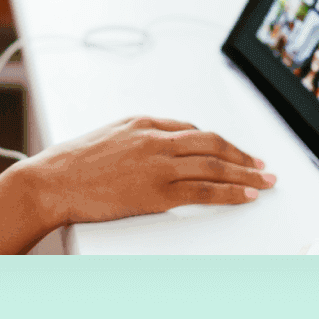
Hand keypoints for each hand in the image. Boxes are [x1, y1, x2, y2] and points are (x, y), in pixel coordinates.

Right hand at [23, 117, 275, 228]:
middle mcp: (156, 139)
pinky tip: (245, 195)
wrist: (53, 181)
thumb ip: (138, 139)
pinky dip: (229, 192)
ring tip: (264, 180)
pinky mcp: (157, 192)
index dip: (219, 142)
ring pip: (214, 165)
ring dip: (245, 173)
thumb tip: (161, 146)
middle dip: (241, 155)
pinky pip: (203, 191)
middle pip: (212, 144)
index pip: (193, 129)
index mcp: (144, 123)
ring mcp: (158, 165)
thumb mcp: (109, 136)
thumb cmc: (73, 162)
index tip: (233, 152)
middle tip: (262, 165)